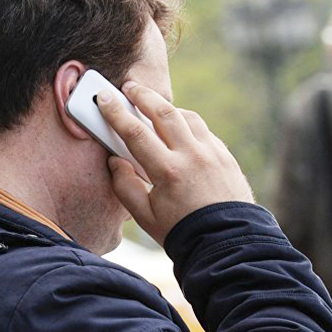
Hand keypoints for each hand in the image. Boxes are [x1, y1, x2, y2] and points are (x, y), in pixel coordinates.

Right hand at [97, 81, 253, 244]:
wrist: (227, 243)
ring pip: (187, 116)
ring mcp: (212, 153)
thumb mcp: (145, 217)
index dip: (115, 112)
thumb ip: (124, 186)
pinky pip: (203, 130)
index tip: (104, 98)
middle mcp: (191, 156)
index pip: (135, 132)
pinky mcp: (225, 155)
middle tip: (129, 87)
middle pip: (163, 112)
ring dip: (168, 108)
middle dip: (143, 95)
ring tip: (153, 107)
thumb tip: (115, 161)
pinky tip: (178, 129)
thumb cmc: (182, 232)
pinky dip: (188, 124)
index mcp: (167, 172)